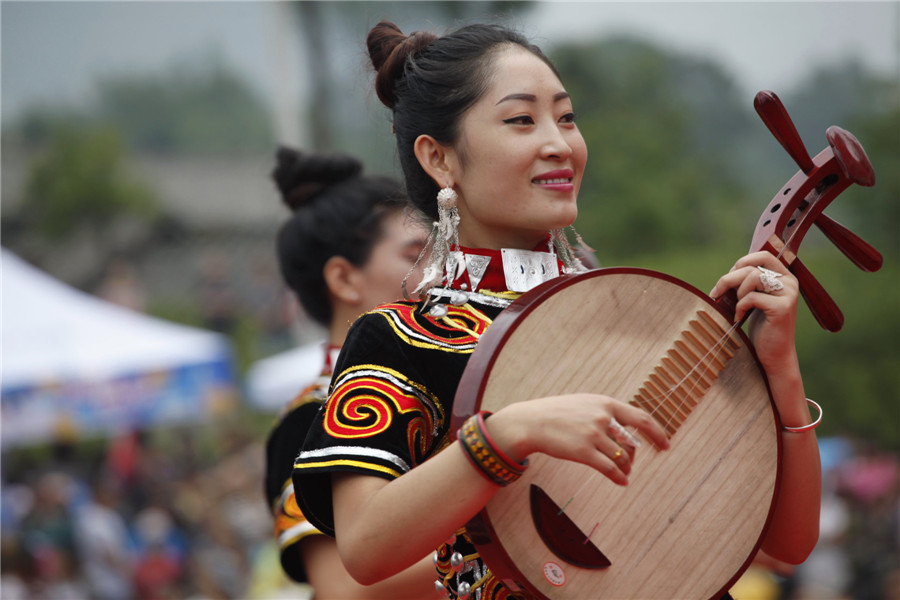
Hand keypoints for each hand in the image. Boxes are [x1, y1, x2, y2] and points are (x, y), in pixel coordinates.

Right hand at [486, 393, 669, 485]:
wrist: (531, 422)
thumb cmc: (558, 413)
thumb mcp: (585, 403)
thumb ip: (606, 412)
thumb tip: (627, 426)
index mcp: (605, 403)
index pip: (641, 418)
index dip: (658, 433)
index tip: (666, 445)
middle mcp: (603, 417)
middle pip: (633, 443)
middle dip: (634, 457)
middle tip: (630, 464)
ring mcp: (593, 434)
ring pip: (622, 458)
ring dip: (626, 468)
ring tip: (623, 473)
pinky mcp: (583, 452)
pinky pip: (610, 469)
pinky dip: (619, 477)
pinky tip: (621, 482)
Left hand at [709, 251, 798, 373]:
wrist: (774, 354)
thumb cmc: (762, 326)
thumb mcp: (755, 298)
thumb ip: (749, 282)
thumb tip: (729, 272)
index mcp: (785, 277)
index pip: (763, 255)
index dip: (742, 262)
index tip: (728, 278)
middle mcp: (790, 282)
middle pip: (752, 266)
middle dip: (729, 278)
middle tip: (717, 293)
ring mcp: (788, 294)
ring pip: (752, 277)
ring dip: (736, 292)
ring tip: (735, 307)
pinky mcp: (782, 307)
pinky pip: (751, 297)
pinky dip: (740, 307)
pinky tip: (739, 317)